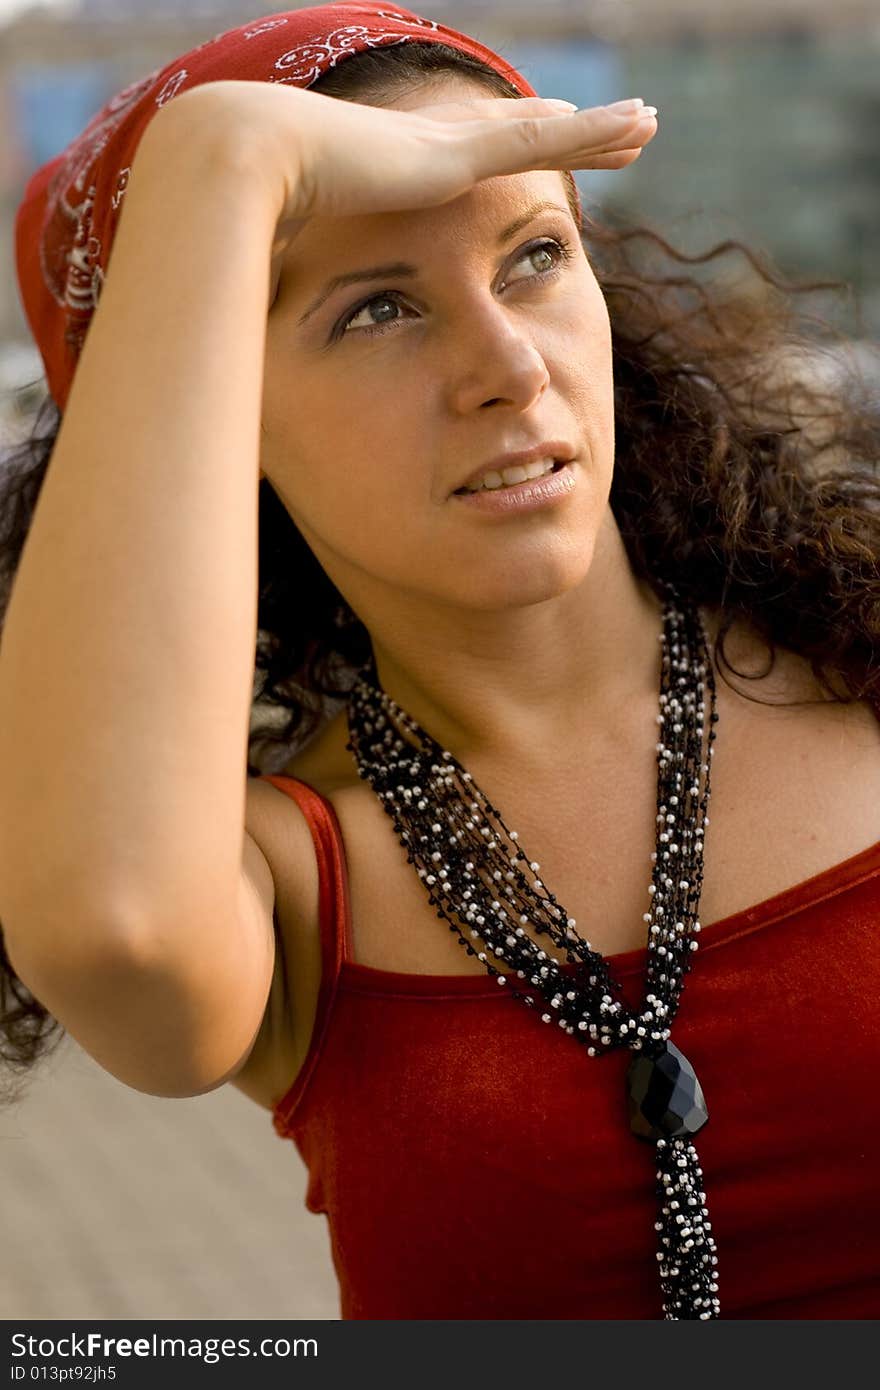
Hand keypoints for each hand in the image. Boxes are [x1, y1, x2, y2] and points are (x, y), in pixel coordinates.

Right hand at [161, 81, 655, 275]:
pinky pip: (546, 141)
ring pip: (541, 131)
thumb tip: (254, 350)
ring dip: (596, 126)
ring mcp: (441, 148)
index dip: (493, 160)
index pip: (455, 171)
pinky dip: (594, 132)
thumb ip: (287, 304)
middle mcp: (421, 153)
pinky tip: (639, 126)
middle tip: (610, 129)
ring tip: (646, 120)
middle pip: (509, 138)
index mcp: (385, 181)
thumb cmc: (233, 235)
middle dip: (558, 130)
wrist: (227, 173)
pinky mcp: (458, 156)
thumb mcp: (274, 278)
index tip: (524, 158)